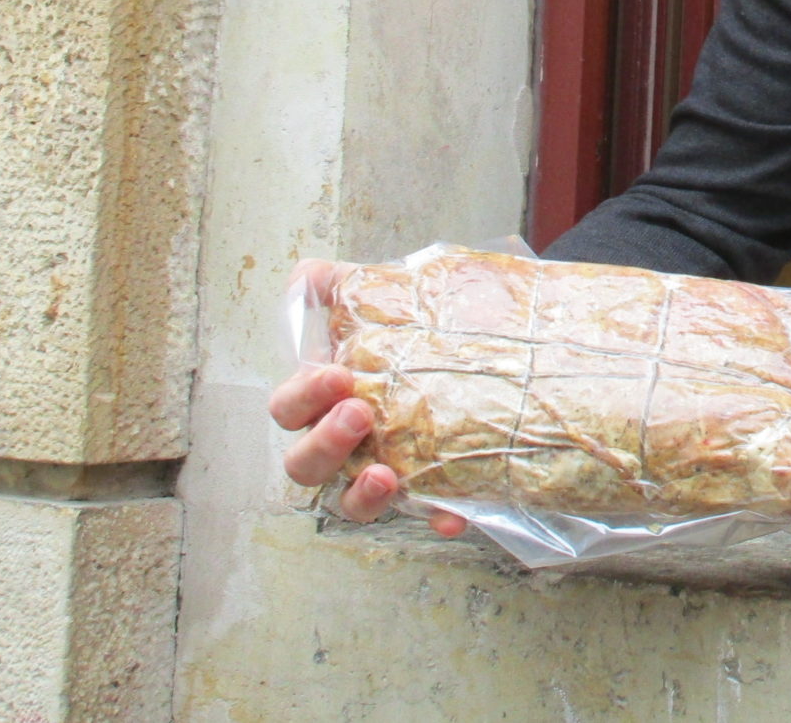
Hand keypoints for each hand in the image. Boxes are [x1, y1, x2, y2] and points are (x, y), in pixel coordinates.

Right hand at [269, 260, 467, 538]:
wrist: (501, 352)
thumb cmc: (427, 330)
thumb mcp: (392, 297)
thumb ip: (347, 286)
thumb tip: (307, 275)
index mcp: (327, 398)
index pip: (290, 406)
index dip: (303, 395)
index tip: (337, 373)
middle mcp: (344, 442)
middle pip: (304, 464)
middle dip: (323, 442)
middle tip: (358, 415)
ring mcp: (383, 472)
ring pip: (351, 502)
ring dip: (361, 494)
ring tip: (384, 475)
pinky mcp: (428, 493)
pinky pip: (425, 514)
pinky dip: (434, 516)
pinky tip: (451, 514)